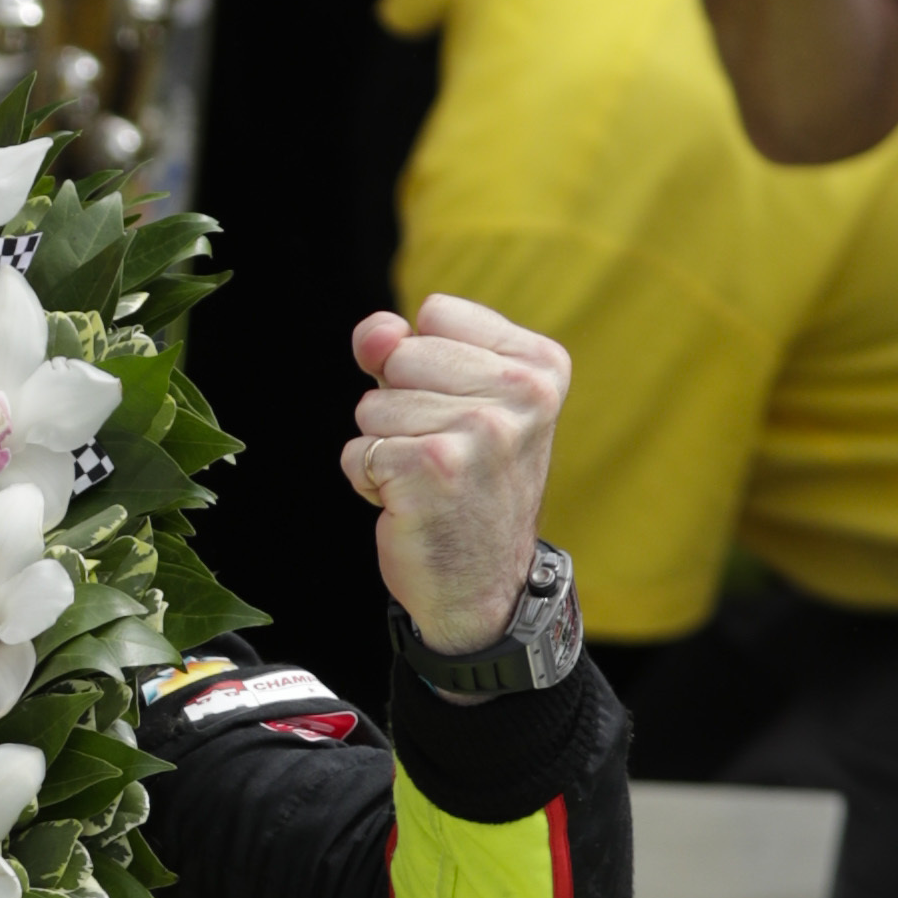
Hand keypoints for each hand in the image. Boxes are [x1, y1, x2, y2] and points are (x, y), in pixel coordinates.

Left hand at [343, 294, 565, 669]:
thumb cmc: (467, 484)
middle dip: (397, 406)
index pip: (436, 313)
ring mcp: (481, 430)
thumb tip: (374, 332)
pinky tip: (409, 503)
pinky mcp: (434, 468)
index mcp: (540, 364)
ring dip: (383, 448)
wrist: (485, 584)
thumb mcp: (451, 402)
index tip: (458, 411)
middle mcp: (522, 392)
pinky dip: (367, 480)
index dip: (423, 363)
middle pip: (398, 356)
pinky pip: (358, 450)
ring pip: (372, 406)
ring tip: (428, 481)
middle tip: (440, 454)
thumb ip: (404, 350)